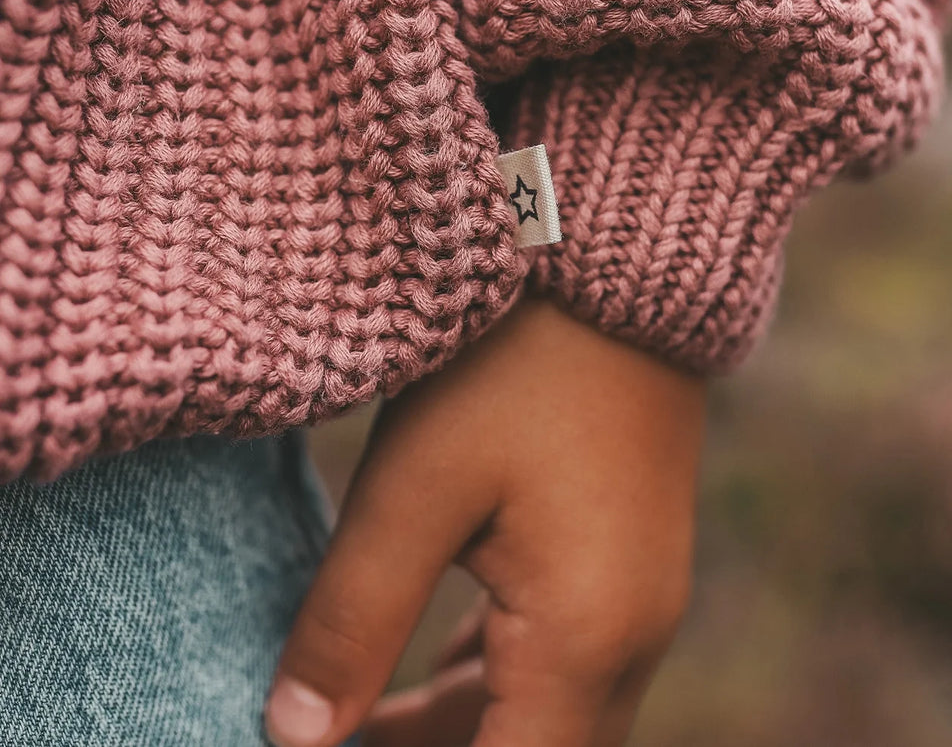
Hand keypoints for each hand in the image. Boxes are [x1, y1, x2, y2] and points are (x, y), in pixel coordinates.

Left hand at [264, 297, 706, 746]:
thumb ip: (352, 623)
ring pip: (547, 717)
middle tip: (328, 738)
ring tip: (357, 716)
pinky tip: (434, 658)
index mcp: (583, 638)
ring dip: (457, 731)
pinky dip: (493, 681)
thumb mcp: (412, 487)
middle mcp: (634, 637)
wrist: (619, 266)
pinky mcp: (633, 558)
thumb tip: (294, 739)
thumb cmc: (514, 362)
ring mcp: (644, 597)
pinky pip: (565, 659)